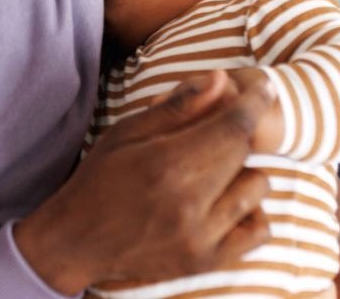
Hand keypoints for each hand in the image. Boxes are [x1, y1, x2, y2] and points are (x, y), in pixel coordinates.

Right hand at [14, 70, 275, 293]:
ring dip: (243, 172)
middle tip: (216, 131)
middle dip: (239, 133)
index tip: (263, 89)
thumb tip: (221, 78)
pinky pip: (258, 228)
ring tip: (213, 171)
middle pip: (246, 153)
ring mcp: (201, 238)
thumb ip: (177, 106)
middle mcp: (189, 205)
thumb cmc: (100, 178)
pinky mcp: (207, 262)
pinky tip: (225, 202)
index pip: (234, 126)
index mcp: (167, 165)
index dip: (255, 102)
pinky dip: (250, 210)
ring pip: (258, 188)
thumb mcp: (128, 132)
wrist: (76, 242)